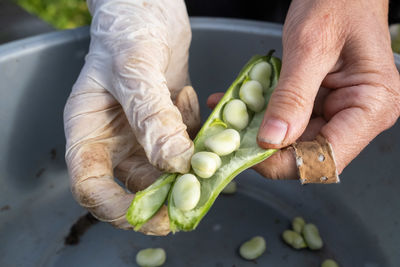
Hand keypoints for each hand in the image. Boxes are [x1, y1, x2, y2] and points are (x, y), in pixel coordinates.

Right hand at [64, 0, 198, 234]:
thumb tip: (174, 163)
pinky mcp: (170, 124)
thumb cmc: (126, 30)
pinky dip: (200, 140)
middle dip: (167, 195)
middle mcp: (115, 139)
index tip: (153, 216)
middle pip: (136, 186)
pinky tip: (200, 112)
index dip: (118, 209)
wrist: (147, 8)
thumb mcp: (134, 70)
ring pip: (167, 169)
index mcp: (88, 131)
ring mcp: (143, 134)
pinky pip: (186, 147)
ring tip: (210, 149)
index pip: (92, 187)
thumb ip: (151, 117)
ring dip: (191, 167)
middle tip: (197, 195)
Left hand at [209, 0, 399, 179]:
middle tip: (231, 135)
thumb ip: (292, 95)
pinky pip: (289, 119)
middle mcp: (359, 116)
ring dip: (259, 131)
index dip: (285, 163)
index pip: (326, 158)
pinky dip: (263, 114)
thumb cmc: (339, 2)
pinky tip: (239, 104)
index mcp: (371, 106)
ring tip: (230, 115)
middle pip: (308, 153)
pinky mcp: (321, 103)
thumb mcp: (311, 47)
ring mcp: (340, 110)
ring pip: (294, 139)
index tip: (247, 152)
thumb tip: (272, 140)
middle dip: (265, 147)